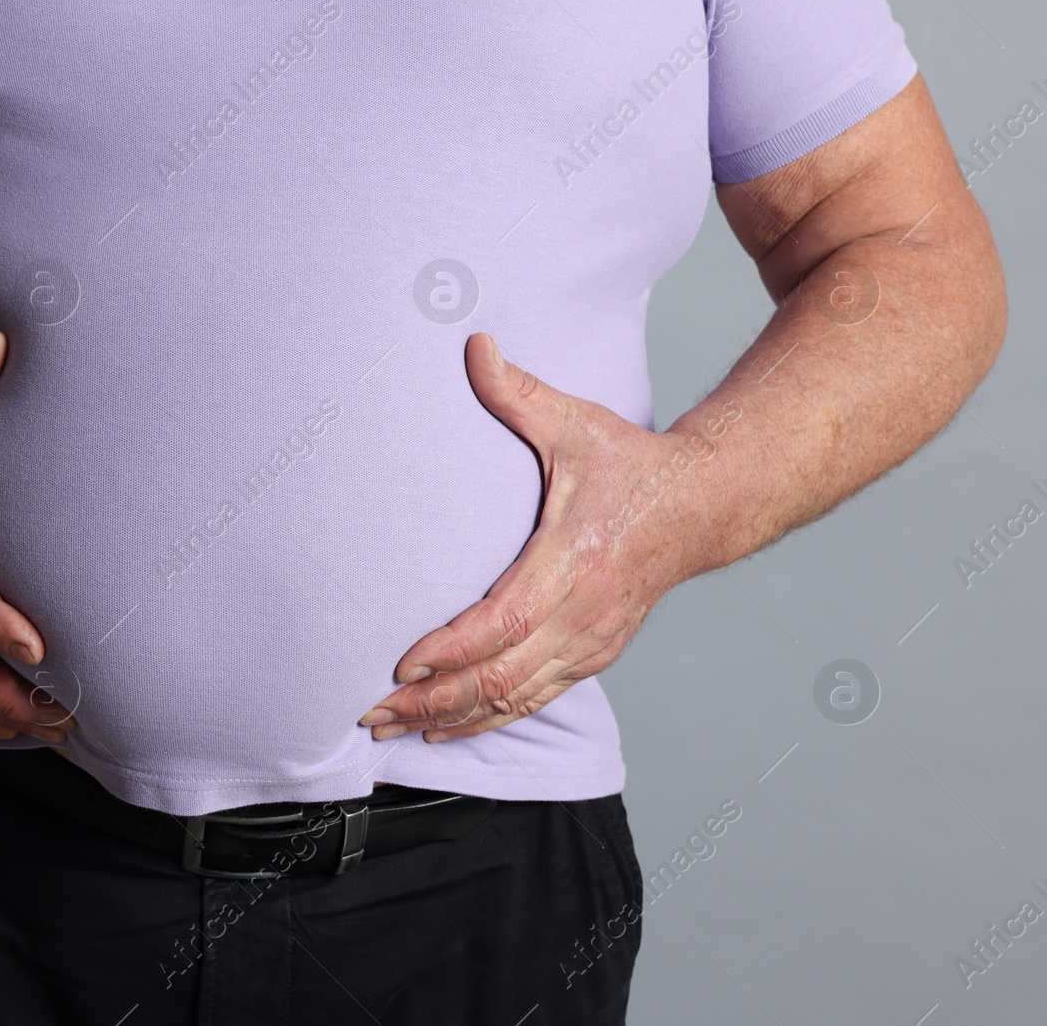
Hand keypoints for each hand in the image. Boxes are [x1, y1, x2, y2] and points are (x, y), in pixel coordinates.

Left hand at [359, 333, 730, 741]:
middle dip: (432, 700)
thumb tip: (475, 344)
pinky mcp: (592, 656)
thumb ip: (518, 392)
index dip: (452, 650)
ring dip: (450, 718)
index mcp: (573, 561)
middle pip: (499, 677)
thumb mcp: (576, 424)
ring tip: (391, 729)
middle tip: (371, 712)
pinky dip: (485, 720)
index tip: (400, 663)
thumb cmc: (631, 465)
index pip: (505, 622)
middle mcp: (583, 614)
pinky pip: (532, 700)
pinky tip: (444, 728)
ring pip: (513, 699)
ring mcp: (590, 642)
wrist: (702, 506)